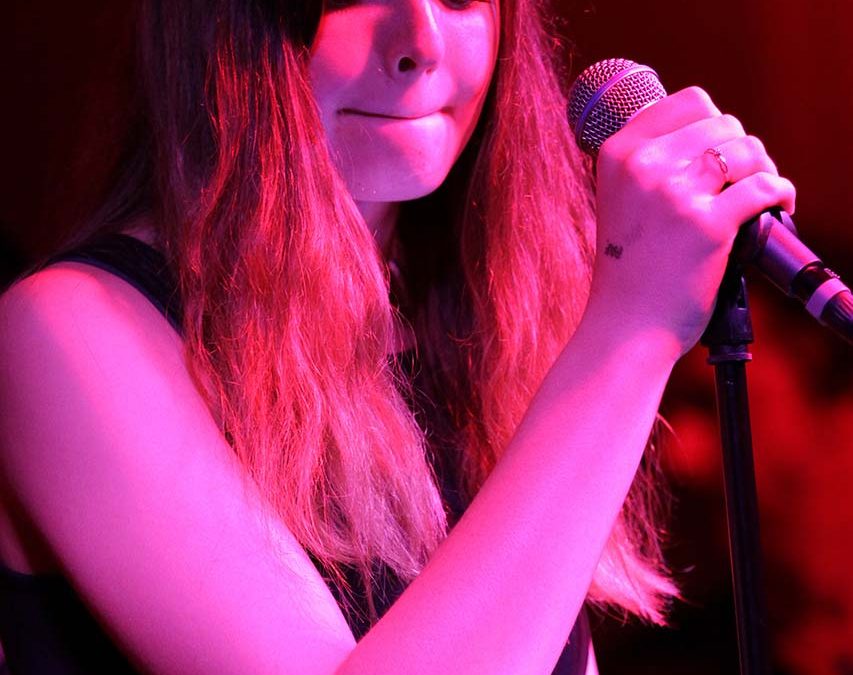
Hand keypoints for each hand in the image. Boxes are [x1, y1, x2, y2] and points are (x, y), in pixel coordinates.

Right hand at [586, 86, 795, 355]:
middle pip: (723, 122)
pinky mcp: (707, 224)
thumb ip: (650, 163)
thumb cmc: (629, 268)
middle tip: (744, 179)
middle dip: (742, 148)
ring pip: (747, 149)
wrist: (625, 325)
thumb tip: (713, 134)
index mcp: (618, 154)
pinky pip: (764, 186)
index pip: (688, 102)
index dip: (714, 123)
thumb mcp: (620, 200)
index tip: (720, 151)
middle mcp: (643, 166)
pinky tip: (779, 206)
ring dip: (764, 168)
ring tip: (760, 193)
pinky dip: (781, 193)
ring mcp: (674, 193)